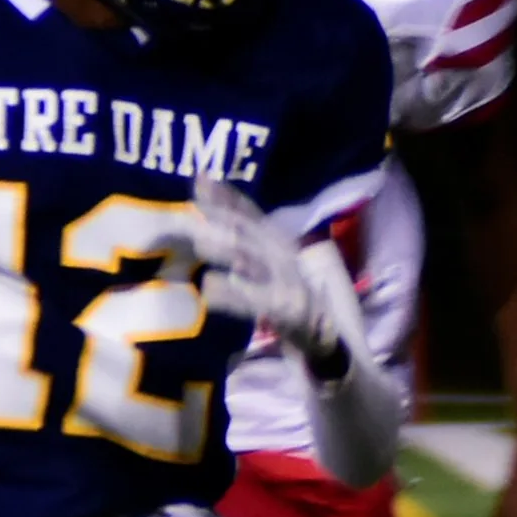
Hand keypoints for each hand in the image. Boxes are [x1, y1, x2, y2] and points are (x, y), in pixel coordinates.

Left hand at [190, 175, 335, 359]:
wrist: (325, 337)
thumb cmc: (287, 295)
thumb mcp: (267, 261)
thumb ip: (242, 238)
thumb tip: (205, 211)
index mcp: (278, 242)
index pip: (251, 213)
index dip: (227, 195)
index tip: (200, 179)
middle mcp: (283, 256)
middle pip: (249, 232)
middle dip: (222, 217)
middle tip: (192, 208)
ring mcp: (286, 282)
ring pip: (252, 261)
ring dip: (226, 249)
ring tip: (200, 241)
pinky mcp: (287, 311)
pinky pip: (254, 302)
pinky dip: (231, 295)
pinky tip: (209, 289)